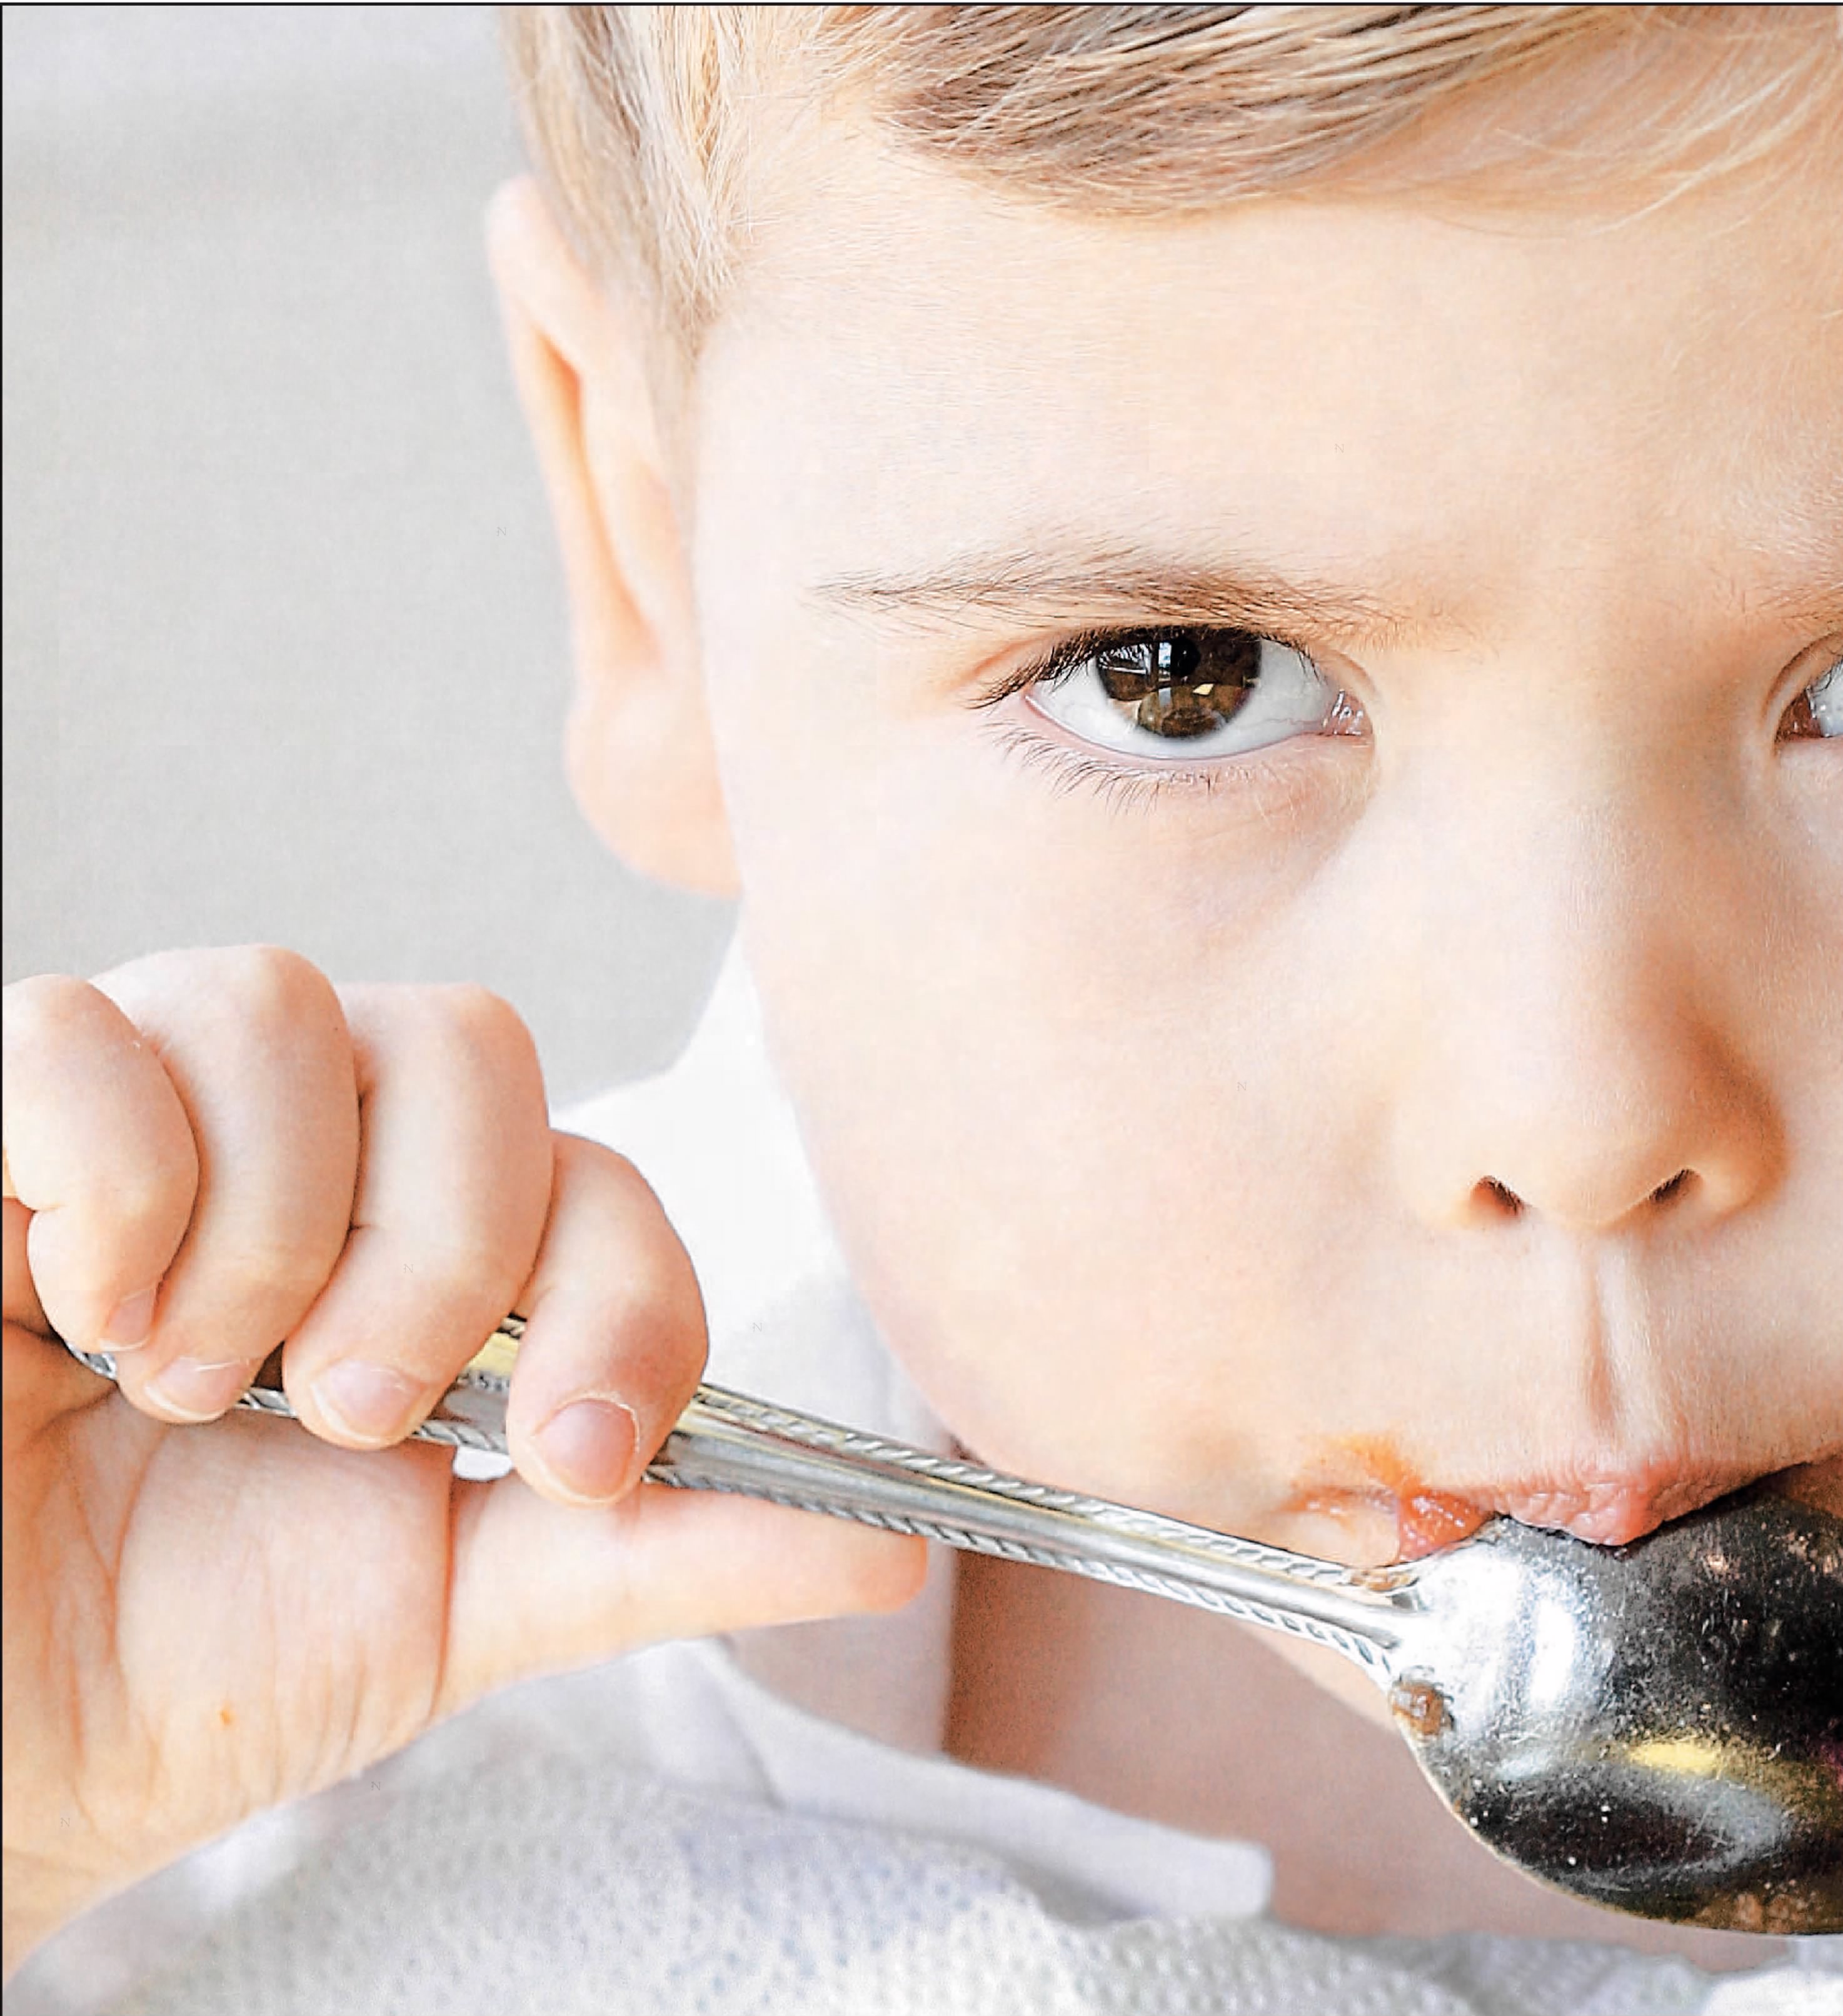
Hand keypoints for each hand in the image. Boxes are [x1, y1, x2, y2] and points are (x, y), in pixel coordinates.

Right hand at [2, 949, 922, 1972]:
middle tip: (351, 1414)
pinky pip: (82, 1032)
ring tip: (191, 1383)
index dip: (620, 1301)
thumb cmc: (200, 1654)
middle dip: (442, 1252)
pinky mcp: (3, 1105)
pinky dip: (109, 1184)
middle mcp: (316, 1143)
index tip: (570, 1463)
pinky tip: (79, 1311)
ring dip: (265, 1234)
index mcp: (442, 1245)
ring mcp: (158, 1106)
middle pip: (471, 1045)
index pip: (598, 1175)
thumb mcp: (465, 1605)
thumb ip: (661, 1549)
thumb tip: (891, 1545)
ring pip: (282, 1001)